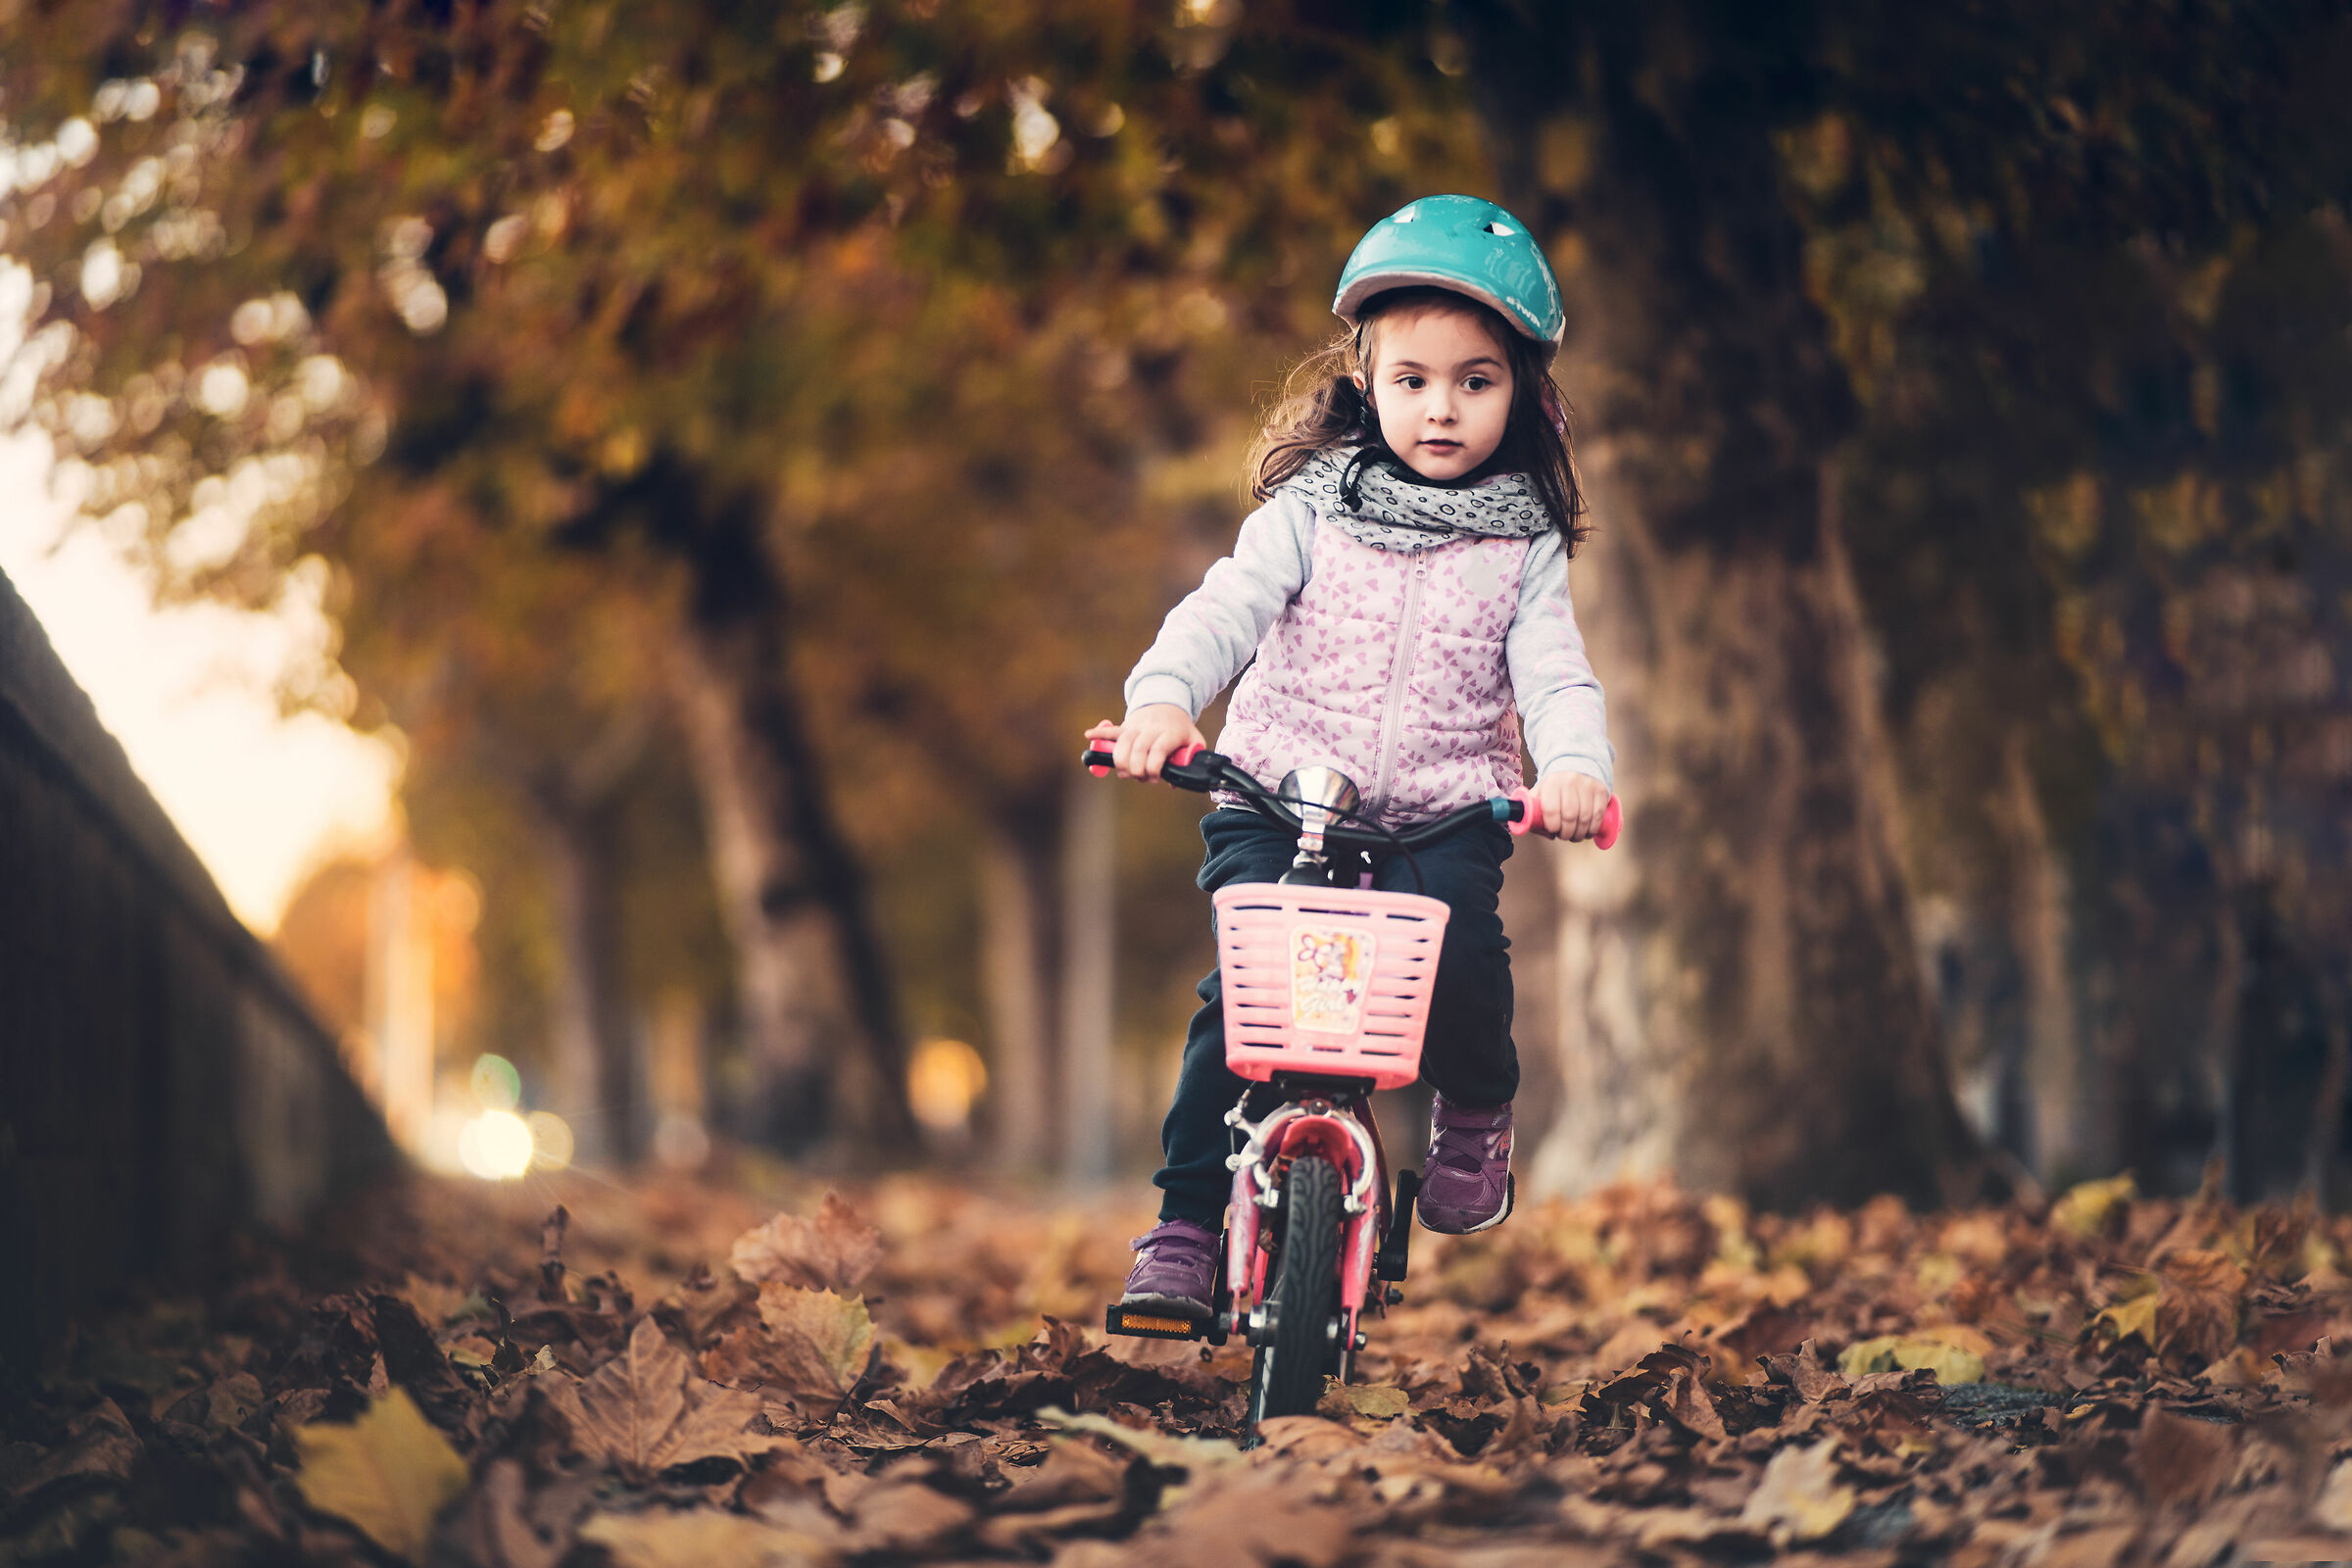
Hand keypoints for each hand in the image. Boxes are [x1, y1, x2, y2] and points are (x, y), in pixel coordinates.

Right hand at [1085, 705, 1205, 781]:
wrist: (1168, 703)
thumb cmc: (1181, 727)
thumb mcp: (1194, 739)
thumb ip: (1192, 759)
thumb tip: (1176, 782)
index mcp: (1170, 733)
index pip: (1159, 750)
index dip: (1154, 767)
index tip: (1155, 778)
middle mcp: (1152, 729)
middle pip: (1139, 749)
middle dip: (1136, 768)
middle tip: (1139, 777)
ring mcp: (1137, 726)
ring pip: (1123, 742)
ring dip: (1120, 760)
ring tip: (1124, 773)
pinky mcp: (1126, 726)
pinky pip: (1111, 729)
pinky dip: (1099, 733)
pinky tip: (1089, 736)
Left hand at [1532, 770, 1610, 840]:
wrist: (1575, 766)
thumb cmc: (1555, 787)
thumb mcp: (1540, 794)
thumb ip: (1533, 813)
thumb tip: (1545, 832)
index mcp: (1551, 783)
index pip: (1551, 810)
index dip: (1552, 826)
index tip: (1553, 831)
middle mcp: (1570, 781)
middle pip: (1570, 816)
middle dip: (1566, 833)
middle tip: (1564, 836)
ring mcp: (1587, 785)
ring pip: (1585, 819)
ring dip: (1580, 834)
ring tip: (1575, 836)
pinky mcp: (1601, 790)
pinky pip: (1598, 816)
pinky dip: (1592, 829)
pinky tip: (1587, 831)